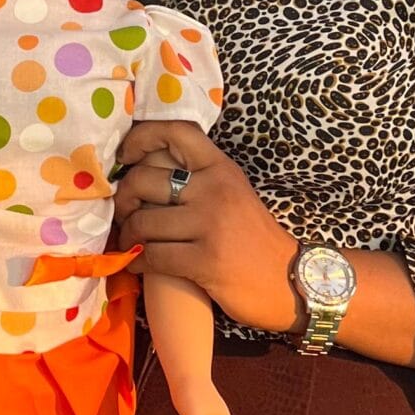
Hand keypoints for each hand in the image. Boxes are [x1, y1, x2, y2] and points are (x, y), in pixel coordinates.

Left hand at [114, 120, 298, 333]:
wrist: (291, 282)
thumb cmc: (254, 240)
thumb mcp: (232, 195)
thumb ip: (197, 179)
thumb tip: (141, 171)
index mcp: (221, 168)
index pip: (176, 132)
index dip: (140, 138)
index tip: (126, 157)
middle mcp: (215, 189)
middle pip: (143, 180)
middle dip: (123, 201)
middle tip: (125, 215)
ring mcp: (210, 225)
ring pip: (142, 221)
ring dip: (128, 236)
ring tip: (132, 243)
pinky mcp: (205, 261)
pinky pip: (151, 256)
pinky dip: (137, 261)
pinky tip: (139, 264)